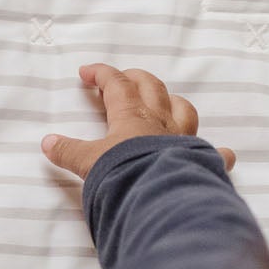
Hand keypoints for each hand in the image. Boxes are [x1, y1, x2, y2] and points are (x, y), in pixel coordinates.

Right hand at [42, 64, 234, 182]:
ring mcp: (184, 139)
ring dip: (172, 102)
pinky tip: (220, 154)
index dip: (101, 74)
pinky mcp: (202, 161)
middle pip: (151, 87)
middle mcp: (161, 120)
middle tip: (122, 80)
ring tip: (165, 104)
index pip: (116, 83)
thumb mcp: (89, 164)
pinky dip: (217, 152)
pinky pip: (215, 153)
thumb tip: (48, 143)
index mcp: (131, 115)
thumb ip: (69, 152)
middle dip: (135, 78)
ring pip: (183, 108)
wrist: (160, 196)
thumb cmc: (124, 175)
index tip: (87, 72)